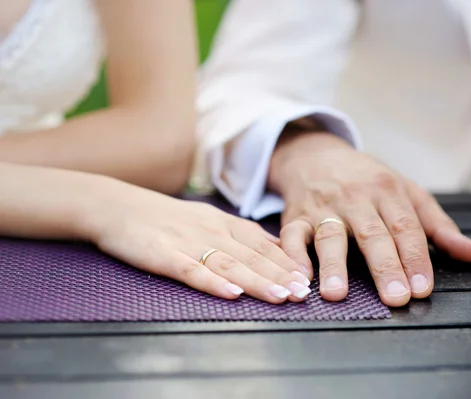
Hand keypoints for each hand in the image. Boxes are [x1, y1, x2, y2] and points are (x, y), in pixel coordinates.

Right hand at [85, 179, 310, 303]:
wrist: (117, 205)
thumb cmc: (166, 217)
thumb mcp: (209, 219)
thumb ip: (241, 236)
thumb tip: (278, 250)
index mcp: (224, 223)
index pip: (263, 244)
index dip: (287, 262)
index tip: (308, 279)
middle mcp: (212, 231)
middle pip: (251, 255)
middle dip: (280, 275)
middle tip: (302, 293)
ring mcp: (187, 242)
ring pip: (228, 264)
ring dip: (256, 281)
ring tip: (279, 296)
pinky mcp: (162, 254)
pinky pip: (191, 270)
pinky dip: (212, 282)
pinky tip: (231, 293)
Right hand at [268, 131, 470, 306]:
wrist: (315, 155)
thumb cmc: (366, 179)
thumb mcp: (406, 192)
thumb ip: (438, 225)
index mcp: (388, 191)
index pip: (406, 227)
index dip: (416, 258)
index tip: (422, 287)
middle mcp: (356, 198)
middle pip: (372, 234)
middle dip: (385, 267)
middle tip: (396, 298)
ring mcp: (324, 207)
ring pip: (330, 235)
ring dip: (334, 265)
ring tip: (337, 293)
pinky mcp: (296, 216)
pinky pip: (291, 235)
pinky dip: (293, 255)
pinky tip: (300, 276)